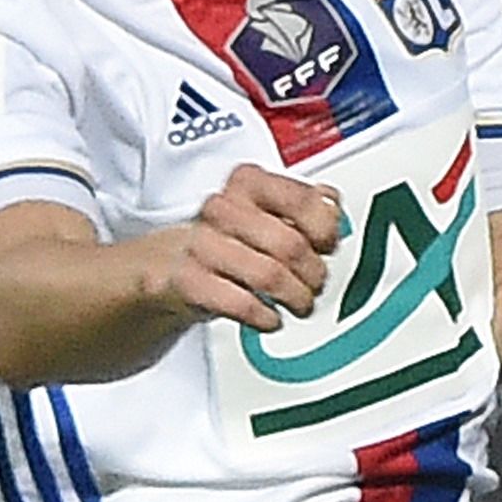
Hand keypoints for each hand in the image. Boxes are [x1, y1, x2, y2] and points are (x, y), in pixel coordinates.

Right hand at [146, 162, 339, 331]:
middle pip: (290, 244)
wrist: (170, 265)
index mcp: (248, 183)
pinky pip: (241, 304)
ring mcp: (204, 245)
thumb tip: (331, 203)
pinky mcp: (190, 280)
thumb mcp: (267, 212)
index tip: (327, 245)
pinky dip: (265, 317)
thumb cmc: (228, 238)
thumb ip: (304, 206)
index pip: (302, 200)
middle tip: (315, 284)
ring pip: (269, 275)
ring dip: (295, 297)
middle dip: (313, 272)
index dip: (325, 229)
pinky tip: (271, 318)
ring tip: (299, 303)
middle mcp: (223, 209)